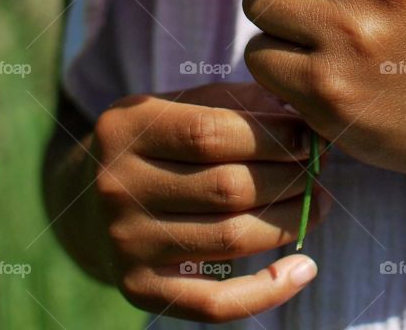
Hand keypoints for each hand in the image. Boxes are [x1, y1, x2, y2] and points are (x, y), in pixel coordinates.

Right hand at [87, 81, 330, 321]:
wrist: (85, 198)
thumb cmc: (158, 140)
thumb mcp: (182, 104)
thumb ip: (237, 102)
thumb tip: (302, 115)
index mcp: (128, 128)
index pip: (211, 133)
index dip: (272, 136)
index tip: (310, 136)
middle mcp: (119, 186)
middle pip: (226, 188)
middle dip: (288, 178)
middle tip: (319, 170)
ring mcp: (126, 242)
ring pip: (230, 239)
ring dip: (289, 222)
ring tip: (320, 203)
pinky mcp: (139, 289)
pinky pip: (213, 303)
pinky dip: (266, 291)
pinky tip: (303, 270)